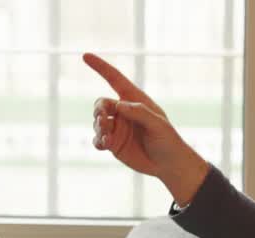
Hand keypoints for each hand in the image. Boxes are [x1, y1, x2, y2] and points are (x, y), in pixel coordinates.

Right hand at [84, 52, 209, 203]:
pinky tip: (104, 145)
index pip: (115, 79)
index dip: (100, 67)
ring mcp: (117, 128)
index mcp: (135, 100)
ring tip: (108, 138)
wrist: (168, 164)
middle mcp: (123, 112)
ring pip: (97, 122)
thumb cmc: (168, 141)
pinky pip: (97, 139)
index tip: (85, 55)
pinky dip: (97, 141)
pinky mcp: (113, 144)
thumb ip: (140, 113)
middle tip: (103, 119)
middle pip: (101, 103)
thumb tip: (119, 105)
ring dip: (99, 127)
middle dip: (99, 110)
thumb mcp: (159, 125)